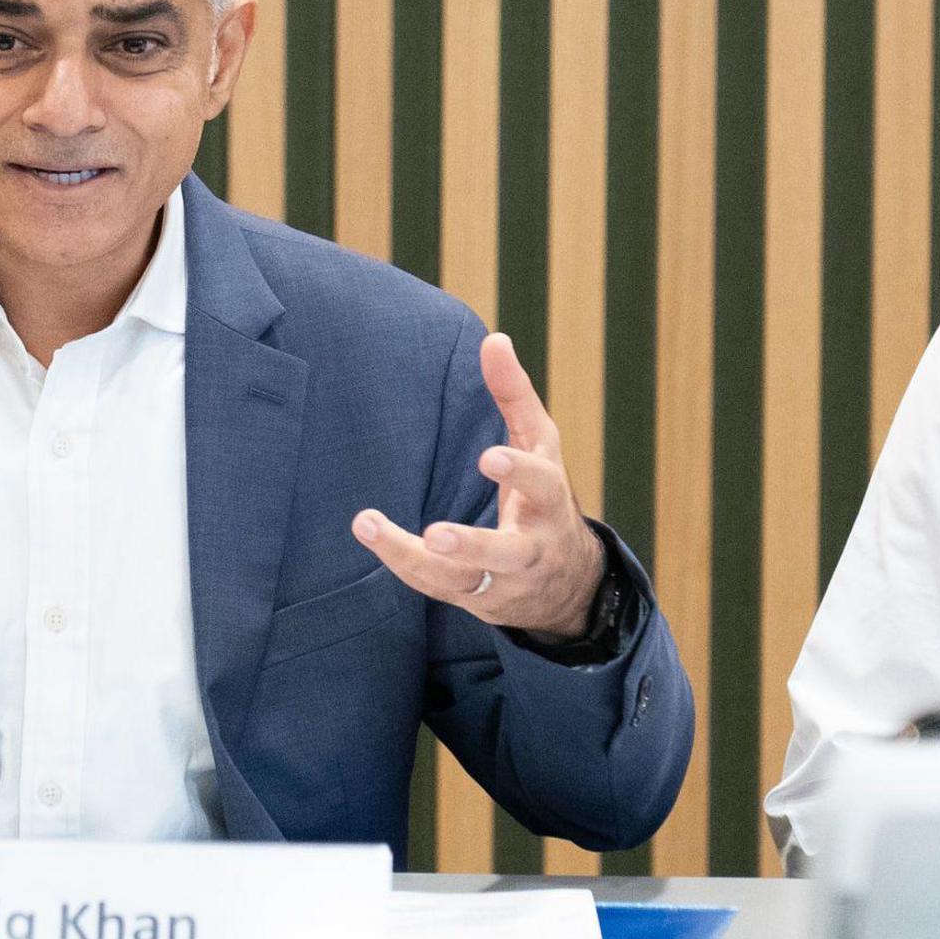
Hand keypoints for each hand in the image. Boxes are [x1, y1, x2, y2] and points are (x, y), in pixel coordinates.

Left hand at [351, 333, 609, 639]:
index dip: (519, 473)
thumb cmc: (544, 497)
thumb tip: (494, 338)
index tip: (490, 457)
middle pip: (507, 553)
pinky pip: (436, 587)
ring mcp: (503, 582)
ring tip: (372, 526)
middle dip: (474, 545)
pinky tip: (372, 533)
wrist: (567, 584)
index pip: (543, 487)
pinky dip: (403, 562)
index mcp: (551, 503)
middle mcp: (532, 549)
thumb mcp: (540, 444)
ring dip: (416, 559)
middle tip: (437, 535)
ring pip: (462, 580)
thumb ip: (515, 394)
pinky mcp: (475, 600)